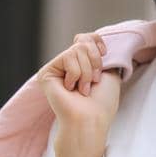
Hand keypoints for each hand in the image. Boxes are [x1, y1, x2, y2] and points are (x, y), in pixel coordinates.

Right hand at [36, 32, 123, 156]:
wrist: (91, 118)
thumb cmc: (102, 101)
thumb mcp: (109, 71)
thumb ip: (99, 53)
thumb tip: (93, 37)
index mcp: (81, 64)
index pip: (86, 38)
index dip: (97, 43)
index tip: (105, 55)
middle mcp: (67, 65)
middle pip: (83, 41)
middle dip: (94, 62)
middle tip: (93, 82)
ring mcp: (56, 68)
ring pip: (77, 49)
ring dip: (86, 71)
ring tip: (82, 89)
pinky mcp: (46, 72)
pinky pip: (67, 57)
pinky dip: (76, 74)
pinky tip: (70, 89)